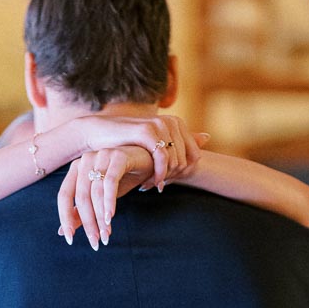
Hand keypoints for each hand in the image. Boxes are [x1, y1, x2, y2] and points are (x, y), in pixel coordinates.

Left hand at [57, 147, 145, 248]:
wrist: (146, 160)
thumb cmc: (120, 178)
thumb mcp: (99, 197)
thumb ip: (81, 212)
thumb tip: (62, 232)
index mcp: (75, 169)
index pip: (64, 195)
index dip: (65, 218)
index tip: (69, 239)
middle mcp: (85, 160)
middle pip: (81, 197)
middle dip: (88, 223)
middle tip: (95, 242)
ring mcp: (101, 156)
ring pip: (96, 193)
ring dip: (101, 217)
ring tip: (106, 234)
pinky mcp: (118, 157)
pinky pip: (110, 183)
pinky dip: (109, 202)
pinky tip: (110, 217)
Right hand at [76, 114, 201, 188]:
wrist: (100, 134)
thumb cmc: (127, 141)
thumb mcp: (157, 141)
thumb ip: (182, 140)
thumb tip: (208, 137)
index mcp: (176, 123)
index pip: (194, 155)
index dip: (182, 173)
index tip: (167, 182)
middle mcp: (171, 121)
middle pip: (186, 160)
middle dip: (173, 177)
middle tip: (157, 186)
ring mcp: (159, 124)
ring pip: (176, 161)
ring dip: (165, 177)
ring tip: (151, 186)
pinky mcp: (147, 131)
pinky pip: (162, 158)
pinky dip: (158, 174)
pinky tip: (149, 183)